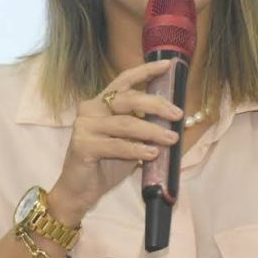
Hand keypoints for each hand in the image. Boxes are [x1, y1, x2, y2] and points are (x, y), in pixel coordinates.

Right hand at [47, 59, 184, 225]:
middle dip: (156, 105)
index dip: (145, 71)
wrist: (79, 192)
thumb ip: (142, 126)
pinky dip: (138, 150)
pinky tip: (152, 154)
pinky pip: (118, 145)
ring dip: (153, 131)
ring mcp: (84, 127)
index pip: (124, 81)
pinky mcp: (82, 145)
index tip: (167, 65)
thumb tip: (172, 117)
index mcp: (100, 103)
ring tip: (171, 139)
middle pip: (128, 99)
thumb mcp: (128, 141)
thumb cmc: (105, 164)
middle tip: (177, 114)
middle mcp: (90, 109)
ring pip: (126, 124)